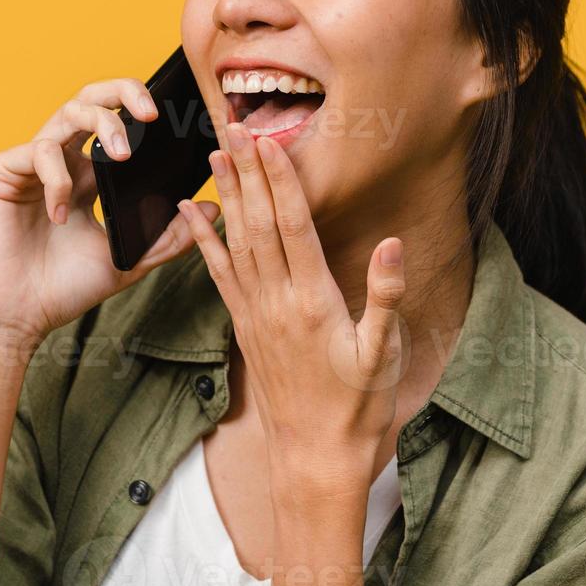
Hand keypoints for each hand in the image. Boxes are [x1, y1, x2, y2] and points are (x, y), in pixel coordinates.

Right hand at [0, 78, 203, 344]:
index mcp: (88, 175)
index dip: (144, 112)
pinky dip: (57, 177)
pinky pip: (36, 151)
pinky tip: (60, 213)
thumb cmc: (63, 289)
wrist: (14, 318)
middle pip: (92, 99)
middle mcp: (60, 161)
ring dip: (101, 126)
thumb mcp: (128, 260)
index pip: (118, 124)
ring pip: (67, 112)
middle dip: (124, 91)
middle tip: (152, 111)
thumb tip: (212, 208)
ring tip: (120, 156)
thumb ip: (168, 236)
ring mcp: (28, 163)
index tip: (180, 122)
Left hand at [177, 120, 406, 497]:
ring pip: (236, 242)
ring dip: (226, 196)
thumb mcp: (384, 354)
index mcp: (313, 301)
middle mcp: (277, 302)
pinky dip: (205, 240)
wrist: (316, 459)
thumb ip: (386, 297)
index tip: (267, 141)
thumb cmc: (358, 407)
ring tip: (214, 154)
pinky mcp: (246, 328)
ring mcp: (257, 315)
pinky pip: (221, 275)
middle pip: (257, 224)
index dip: (279, 180)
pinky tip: (192, 215)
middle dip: (246, 172)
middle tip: (233, 127)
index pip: (292, 227)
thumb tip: (393, 244)